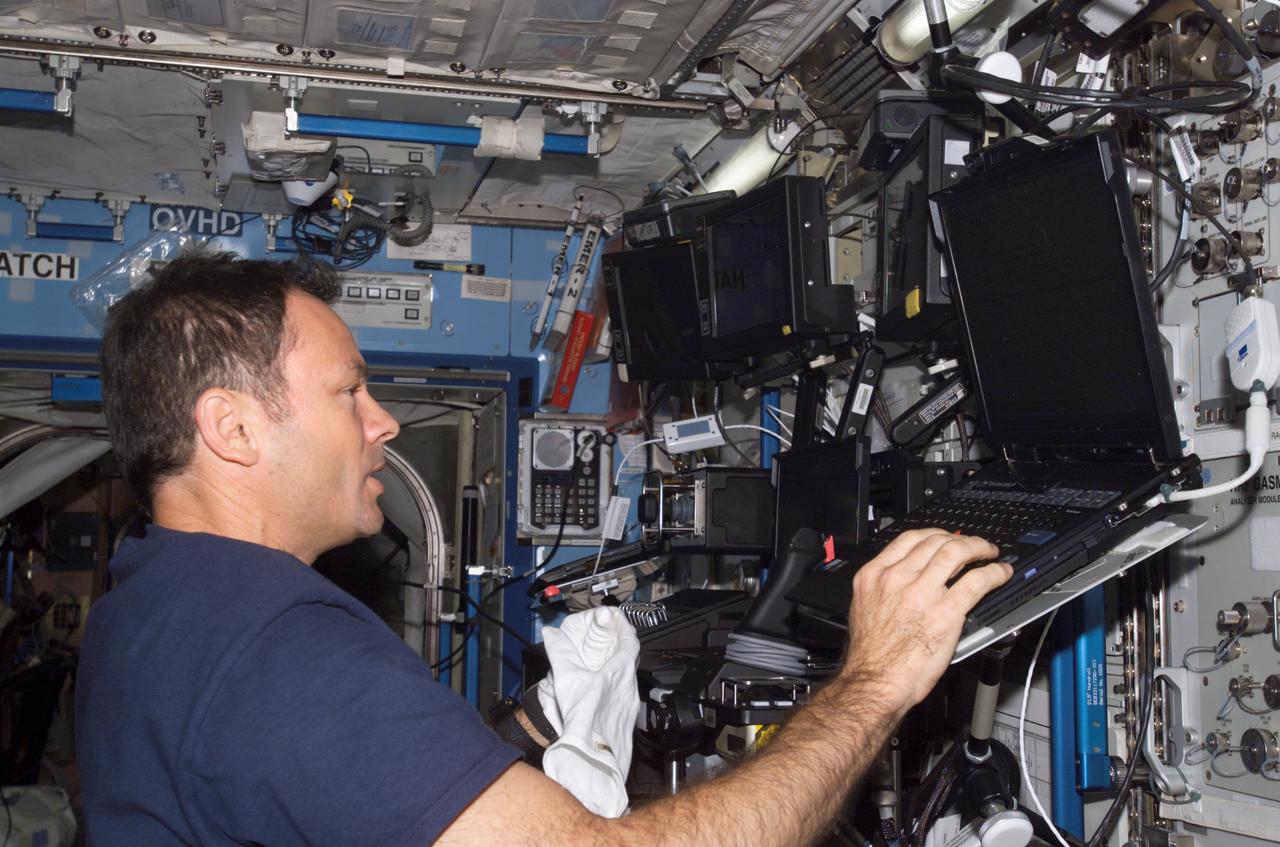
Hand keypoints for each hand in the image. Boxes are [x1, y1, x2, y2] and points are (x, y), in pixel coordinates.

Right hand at [844, 529, 1012, 712]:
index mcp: (875, 575)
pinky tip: (1001, 573)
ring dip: (979, 548)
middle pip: (936, 541)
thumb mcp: (864, 607)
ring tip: (989, 552)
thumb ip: (884, 588)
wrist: (876, 681)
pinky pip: (976, 582)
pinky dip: (994, 573)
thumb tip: (907, 580)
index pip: (909, 539)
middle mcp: (897, 578)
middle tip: (973, 545)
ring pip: (957, 552)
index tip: (945, 538)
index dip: (934, 534)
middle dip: (960, 539)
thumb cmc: (870, 654)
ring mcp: (923, 593)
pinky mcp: (947, 612)